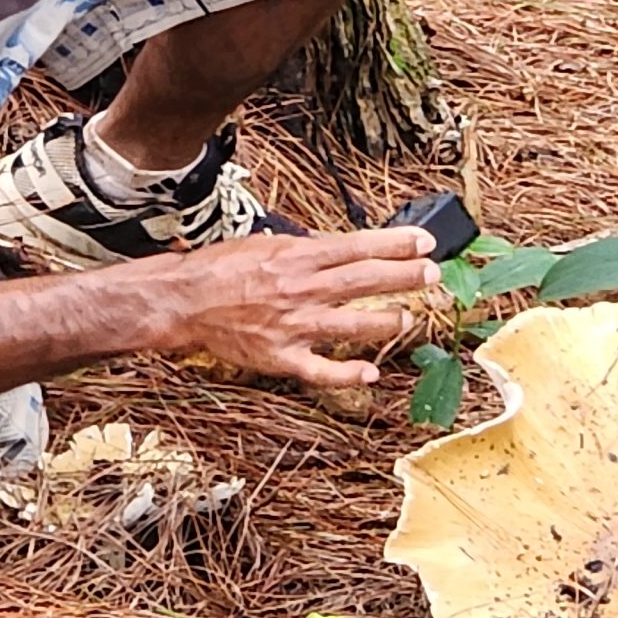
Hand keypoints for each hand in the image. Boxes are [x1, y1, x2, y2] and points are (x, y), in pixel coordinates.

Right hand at [151, 228, 439, 387]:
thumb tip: (342, 248)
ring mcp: (294, 325)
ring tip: (409, 318)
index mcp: (298, 256)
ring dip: (387, 321)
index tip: (425, 243)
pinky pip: (321, 370)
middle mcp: (302, 288)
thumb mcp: (267, 243)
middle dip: (404, 277)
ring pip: (352, 325)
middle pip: (364, 281)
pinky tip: (370, 374)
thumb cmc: (222, 269)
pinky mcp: (282, 357)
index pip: (359, 247)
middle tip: (432, 275)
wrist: (185, 301)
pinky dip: (347, 374)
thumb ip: (306, 249)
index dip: (396, 244)